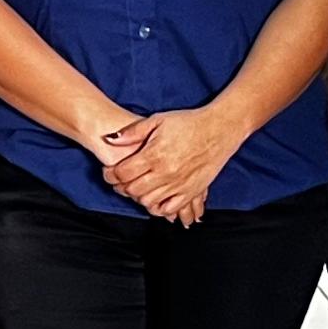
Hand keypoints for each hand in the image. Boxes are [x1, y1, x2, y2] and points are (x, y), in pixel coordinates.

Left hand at [101, 103, 249, 222]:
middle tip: (119, 181)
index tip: (108, 172)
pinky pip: (169, 208)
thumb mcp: (157, 120)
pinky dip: (158, 208)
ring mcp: (178, 184)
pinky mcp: (191, 191)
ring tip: (135, 188)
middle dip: (120, 187)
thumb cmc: (188, 123)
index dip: (110, 174)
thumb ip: (132, 132)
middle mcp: (165, 172)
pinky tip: (154, 199)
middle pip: (132, 189)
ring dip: (137, 197)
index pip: (122, 173)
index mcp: (154, 154)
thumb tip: (109, 139)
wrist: (219, 129)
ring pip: (148, 201)